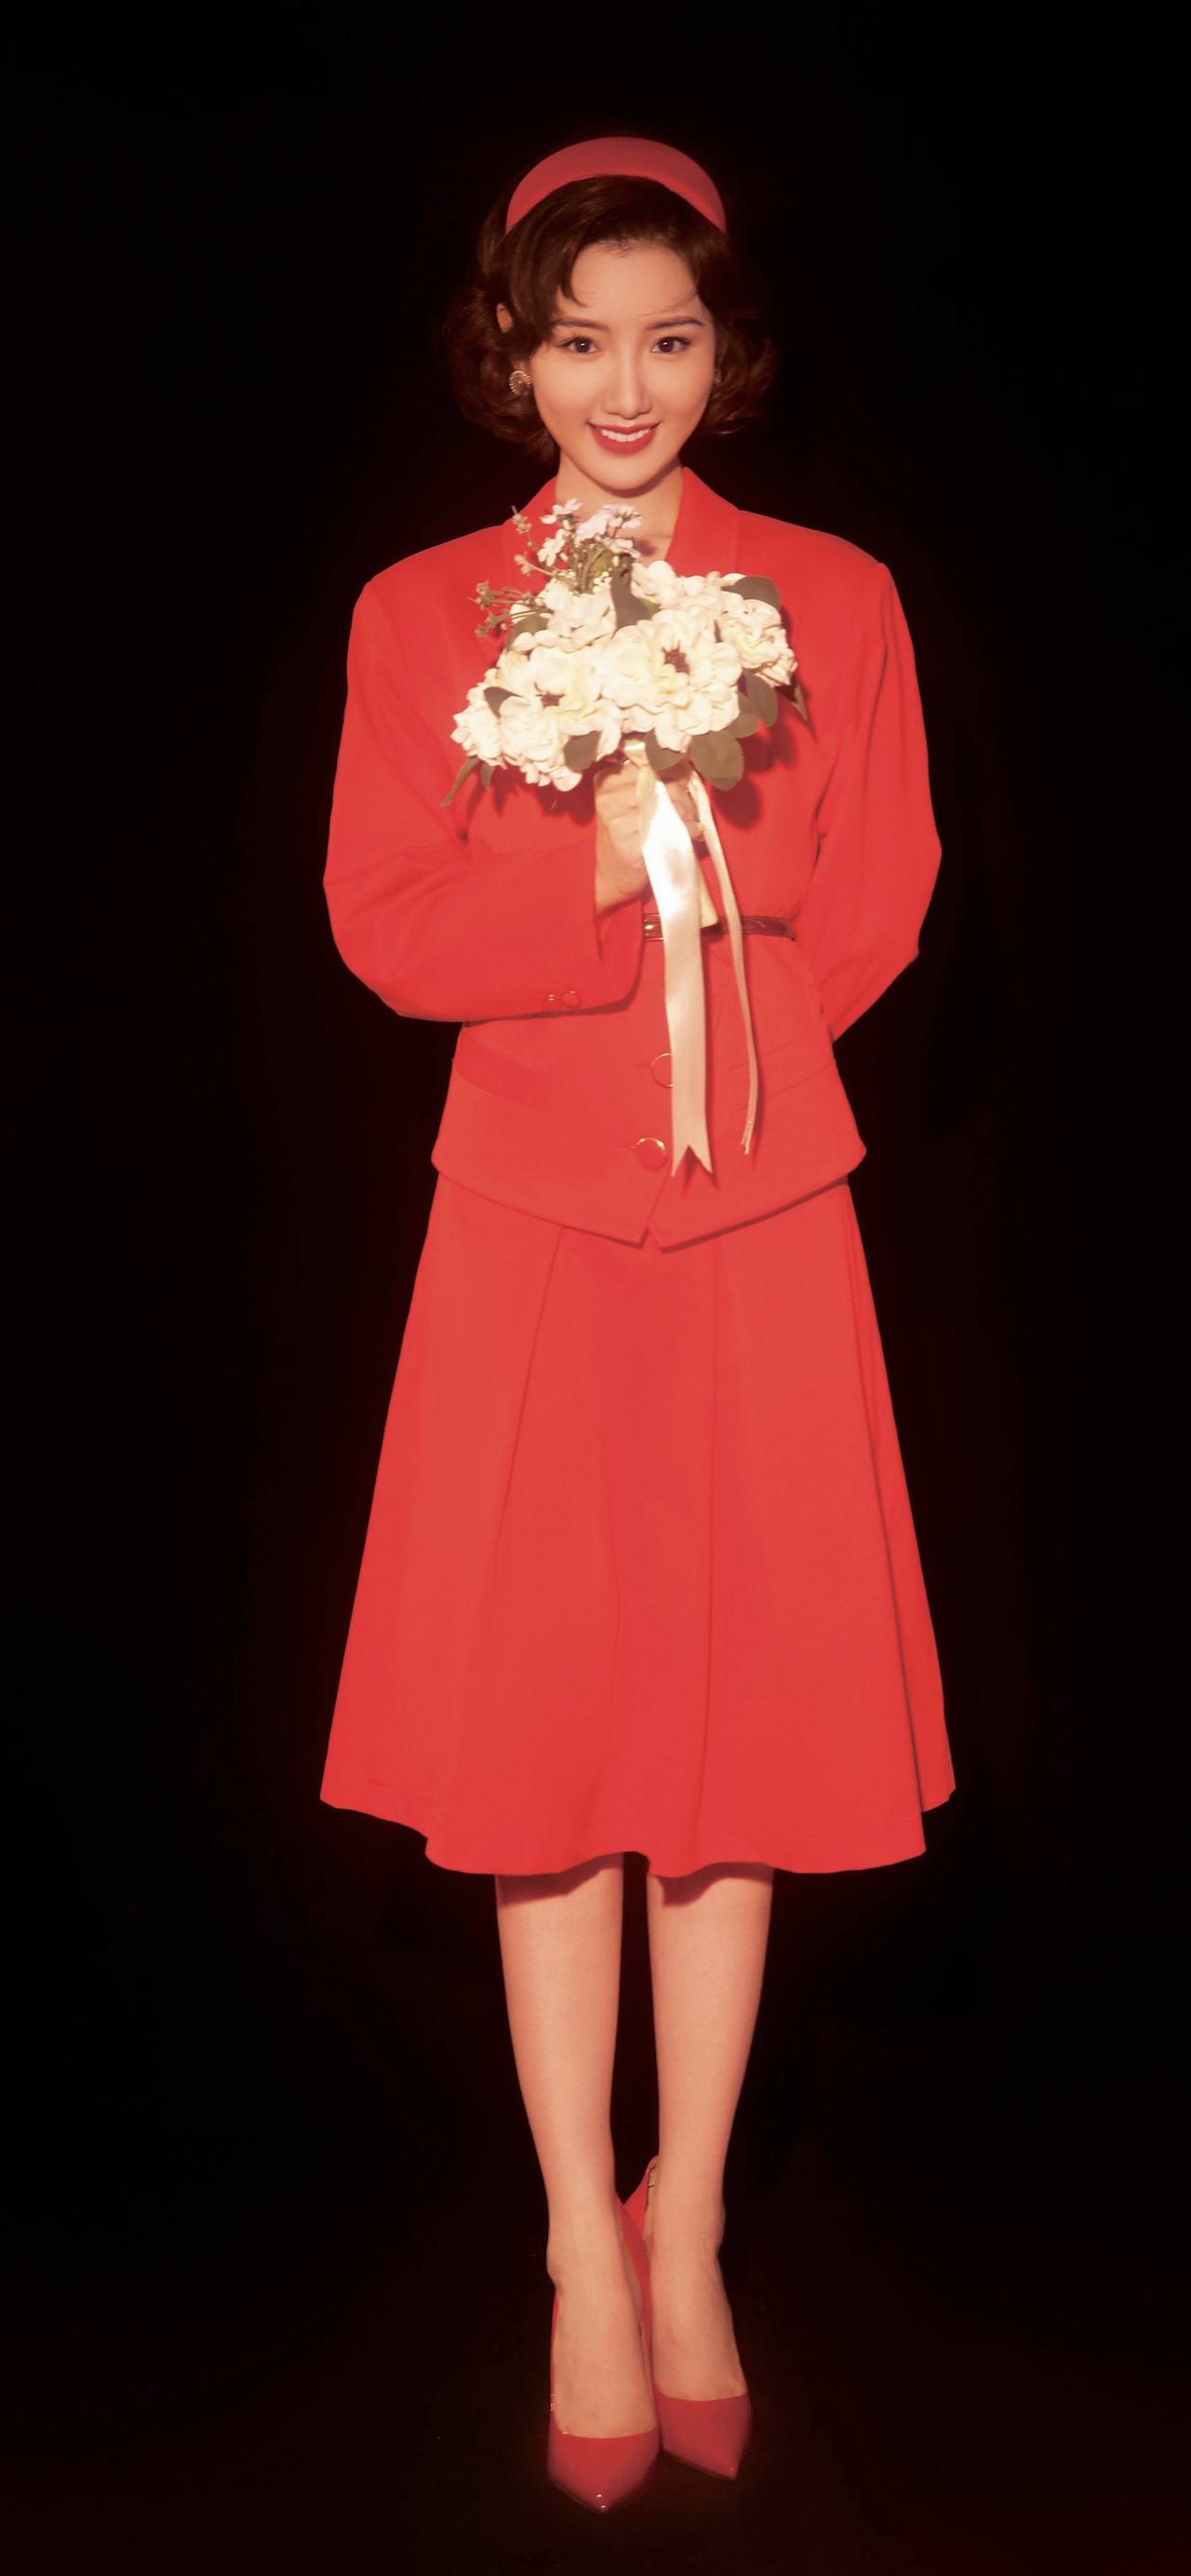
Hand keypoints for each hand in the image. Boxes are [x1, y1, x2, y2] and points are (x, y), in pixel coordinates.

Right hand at [594, 756, 703, 913]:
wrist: (614, 874)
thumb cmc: (629, 834)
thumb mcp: (633, 799)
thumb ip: (651, 780)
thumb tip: (686, 763)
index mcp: (607, 778)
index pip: (649, 761)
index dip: (672, 770)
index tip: (684, 780)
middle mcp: (608, 795)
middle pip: (660, 781)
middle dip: (682, 793)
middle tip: (690, 808)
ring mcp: (615, 818)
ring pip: (667, 803)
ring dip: (687, 812)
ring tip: (691, 821)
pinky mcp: (627, 841)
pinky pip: (668, 828)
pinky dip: (687, 830)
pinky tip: (691, 834)